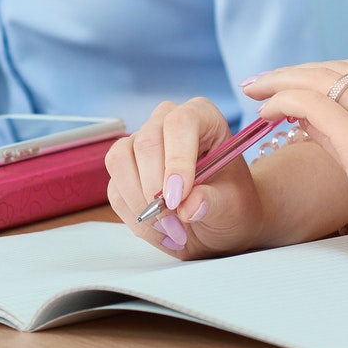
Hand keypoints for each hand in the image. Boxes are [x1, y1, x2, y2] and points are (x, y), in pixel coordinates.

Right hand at [104, 97, 268, 258]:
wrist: (219, 219)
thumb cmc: (231, 203)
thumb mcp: (232, 206)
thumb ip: (213, 202)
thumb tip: (190, 207)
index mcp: (202, 116)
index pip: (180, 124)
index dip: (176, 161)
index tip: (178, 199)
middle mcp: (166, 121)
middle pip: (145, 144)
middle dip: (156, 192)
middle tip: (177, 226)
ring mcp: (140, 141)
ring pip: (121, 162)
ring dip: (141, 205)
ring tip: (171, 230)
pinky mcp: (124, 167)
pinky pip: (115, 189)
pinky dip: (135, 217)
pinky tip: (160, 230)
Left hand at [248, 59, 347, 276]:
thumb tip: (309, 116)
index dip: (316, 72)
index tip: (288, 81)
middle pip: (335, 68)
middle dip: (293, 71)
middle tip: (260, 81)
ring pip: (319, 79)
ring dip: (281, 80)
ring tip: (254, 90)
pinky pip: (312, 104)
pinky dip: (284, 100)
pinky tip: (266, 111)